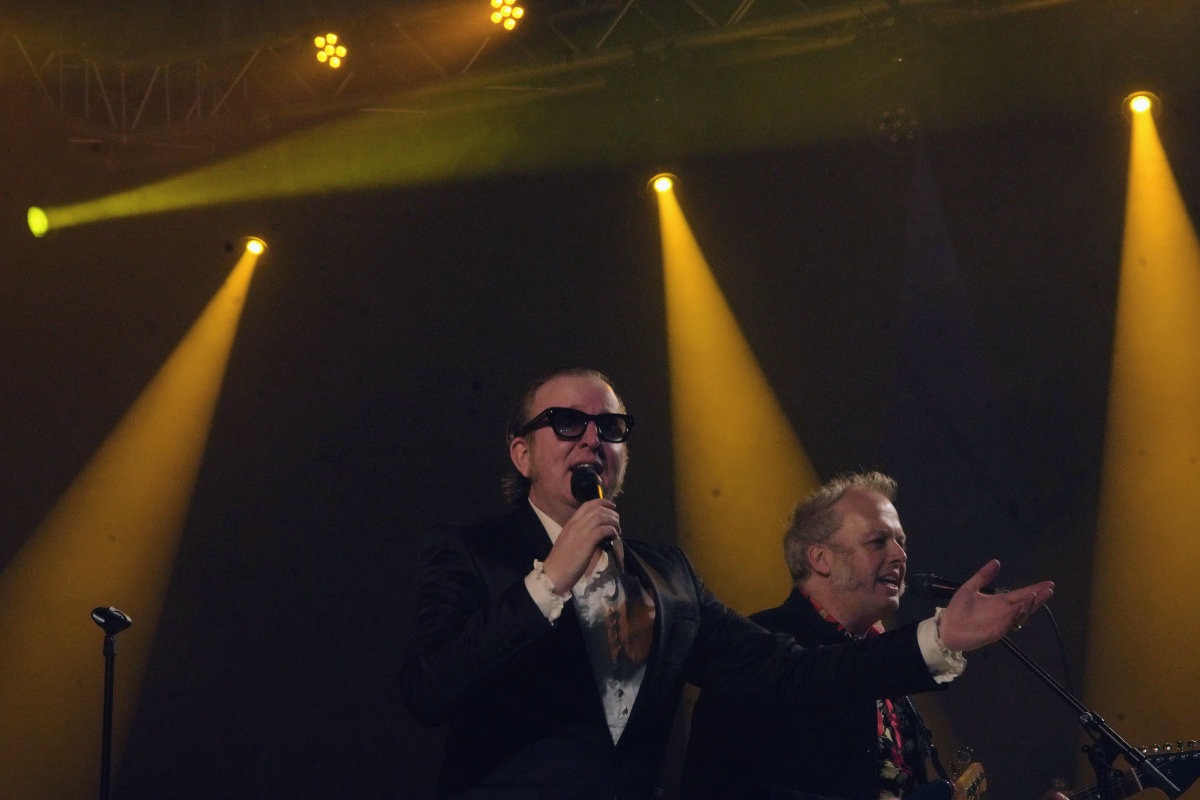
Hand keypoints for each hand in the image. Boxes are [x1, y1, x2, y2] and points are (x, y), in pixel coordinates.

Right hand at [541, 498, 620, 591]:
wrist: (552, 575)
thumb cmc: (561, 563)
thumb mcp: (569, 543)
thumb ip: (582, 536)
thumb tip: (599, 536)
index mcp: (570, 524)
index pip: (587, 505)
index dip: (602, 503)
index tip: (611, 507)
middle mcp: (575, 525)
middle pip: (597, 509)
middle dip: (611, 513)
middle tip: (617, 523)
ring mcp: (580, 532)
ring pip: (601, 516)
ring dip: (613, 521)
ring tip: (617, 531)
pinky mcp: (586, 542)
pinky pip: (602, 529)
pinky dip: (611, 531)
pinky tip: (614, 537)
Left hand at [937, 559, 1053, 651]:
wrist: (947, 627)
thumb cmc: (958, 609)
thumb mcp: (970, 588)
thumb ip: (983, 575)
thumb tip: (996, 561)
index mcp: (999, 601)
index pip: (1021, 594)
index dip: (1034, 589)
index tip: (1048, 584)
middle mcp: (1004, 612)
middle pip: (1025, 604)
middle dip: (1038, 598)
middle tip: (1049, 589)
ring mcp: (1001, 622)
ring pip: (1019, 615)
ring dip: (1027, 606)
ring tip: (1034, 595)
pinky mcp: (995, 632)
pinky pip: (1007, 624)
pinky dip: (1013, 616)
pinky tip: (1018, 607)